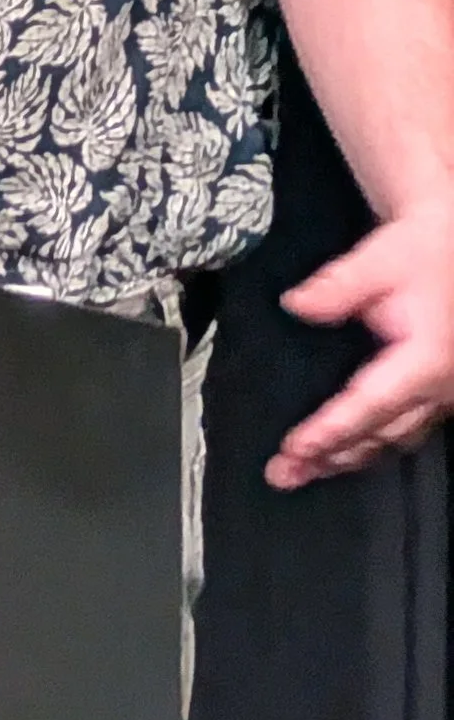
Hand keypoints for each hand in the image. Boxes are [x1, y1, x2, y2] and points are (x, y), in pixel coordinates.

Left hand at [266, 205, 453, 486]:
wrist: (450, 246)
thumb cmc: (418, 251)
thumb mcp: (377, 258)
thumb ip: (337, 285)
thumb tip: (296, 304)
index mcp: (427, 359)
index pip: (371, 405)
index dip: (332, 430)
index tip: (295, 447)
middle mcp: (440, 387)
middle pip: (380, 434)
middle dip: (330, 457)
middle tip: (283, 473)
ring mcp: (442, 396)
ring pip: (392, 441)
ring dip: (346, 459)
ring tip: (300, 472)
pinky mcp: (435, 395)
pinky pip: (401, 432)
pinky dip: (367, 447)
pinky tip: (337, 456)